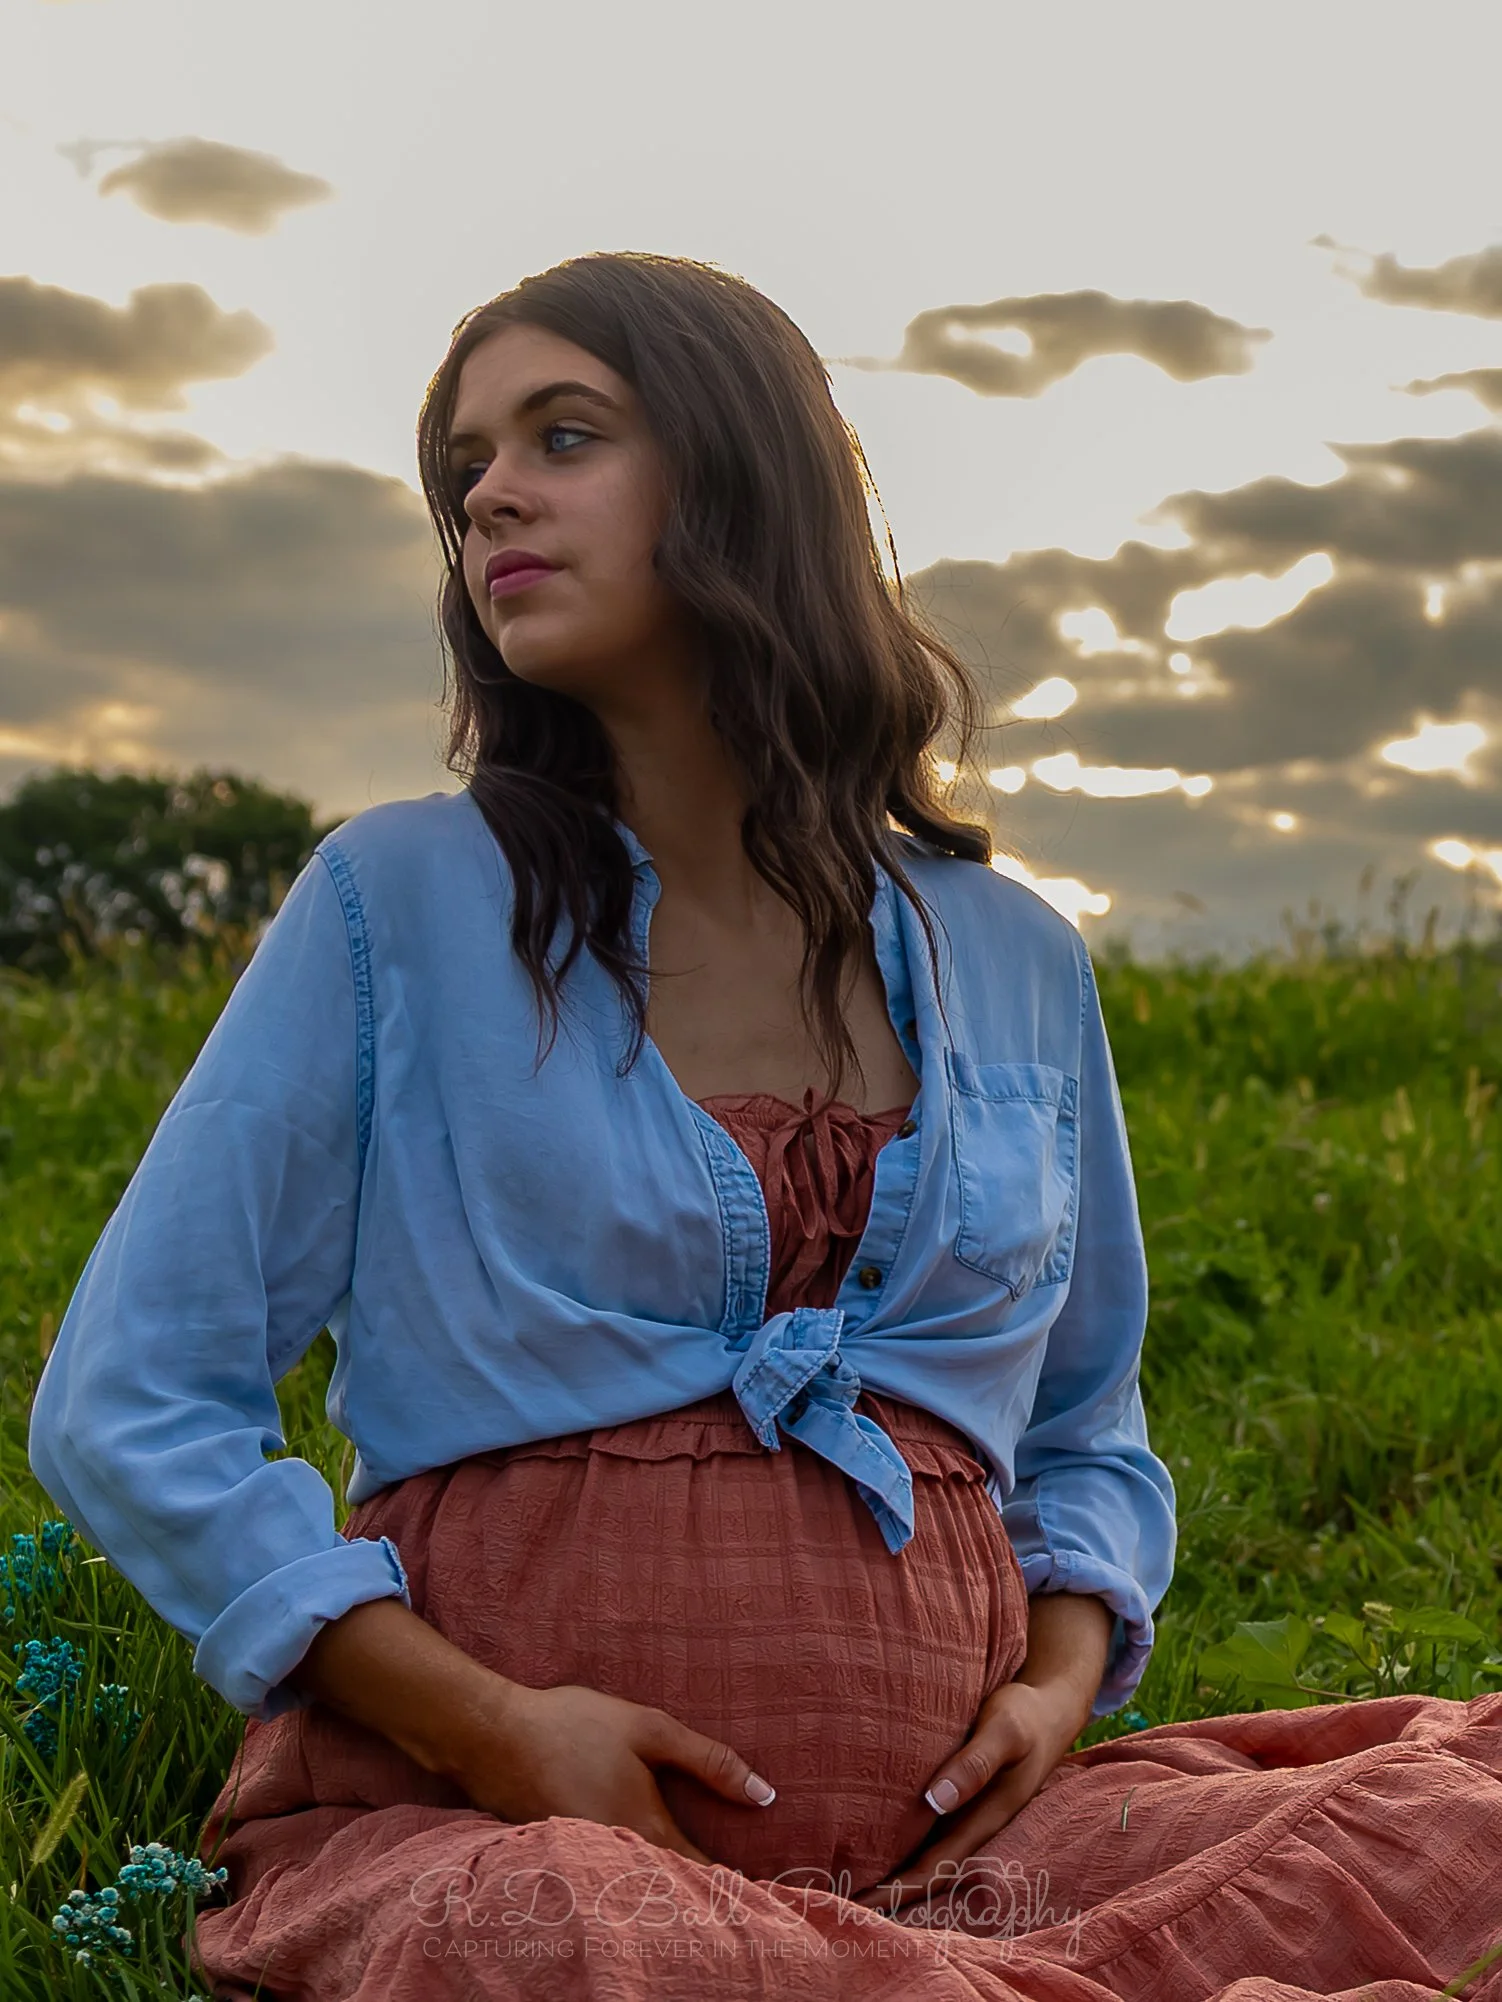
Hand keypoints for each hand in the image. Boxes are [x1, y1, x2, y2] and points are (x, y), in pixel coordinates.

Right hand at [453, 1680, 777, 1867]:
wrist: (490, 1737)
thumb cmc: (573, 1726)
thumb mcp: (649, 1729)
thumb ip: (708, 1761)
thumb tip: (765, 1795)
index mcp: (646, 1831)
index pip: (702, 1878)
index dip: (734, 1888)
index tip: (762, 1895)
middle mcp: (618, 1860)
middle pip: (671, 1892)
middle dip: (702, 1895)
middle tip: (736, 1896)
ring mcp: (586, 1864)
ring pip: (639, 1890)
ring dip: (666, 1891)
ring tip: (695, 1890)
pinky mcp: (563, 1859)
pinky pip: (608, 1881)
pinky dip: (629, 1882)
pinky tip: (639, 1871)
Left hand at [850, 1679, 1088, 1912]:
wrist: (1052, 1707)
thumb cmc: (1025, 1716)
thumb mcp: (1004, 1732)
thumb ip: (975, 1764)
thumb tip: (937, 1801)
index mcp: (986, 1820)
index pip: (934, 1869)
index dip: (898, 1892)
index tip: (860, 1908)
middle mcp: (975, 1825)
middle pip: (927, 1873)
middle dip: (889, 1895)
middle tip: (840, 1909)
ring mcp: (970, 1814)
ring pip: (927, 1854)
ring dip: (894, 1873)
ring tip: (849, 1886)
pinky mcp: (963, 1796)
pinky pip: (929, 1831)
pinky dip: (902, 1844)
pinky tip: (876, 1844)